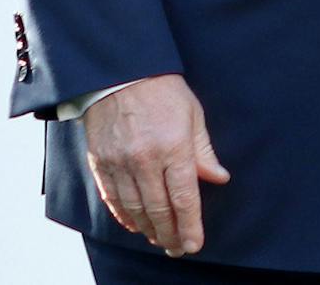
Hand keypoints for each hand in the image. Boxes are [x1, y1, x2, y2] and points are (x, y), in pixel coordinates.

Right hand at [82, 74, 230, 256]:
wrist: (120, 71)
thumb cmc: (162, 90)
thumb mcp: (193, 114)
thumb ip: (204, 151)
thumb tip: (219, 178)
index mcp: (173, 146)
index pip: (184, 197)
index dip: (189, 226)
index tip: (193, 244)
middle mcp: (145, 159)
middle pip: (158, 209)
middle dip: (169, 234)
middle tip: (176, 249)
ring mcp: (119, 161)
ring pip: (134, 208)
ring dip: (147, 229)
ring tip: (158, 239)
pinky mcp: (99, 160)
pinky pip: (112, 197)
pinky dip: (123, 215)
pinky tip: (134, 224)